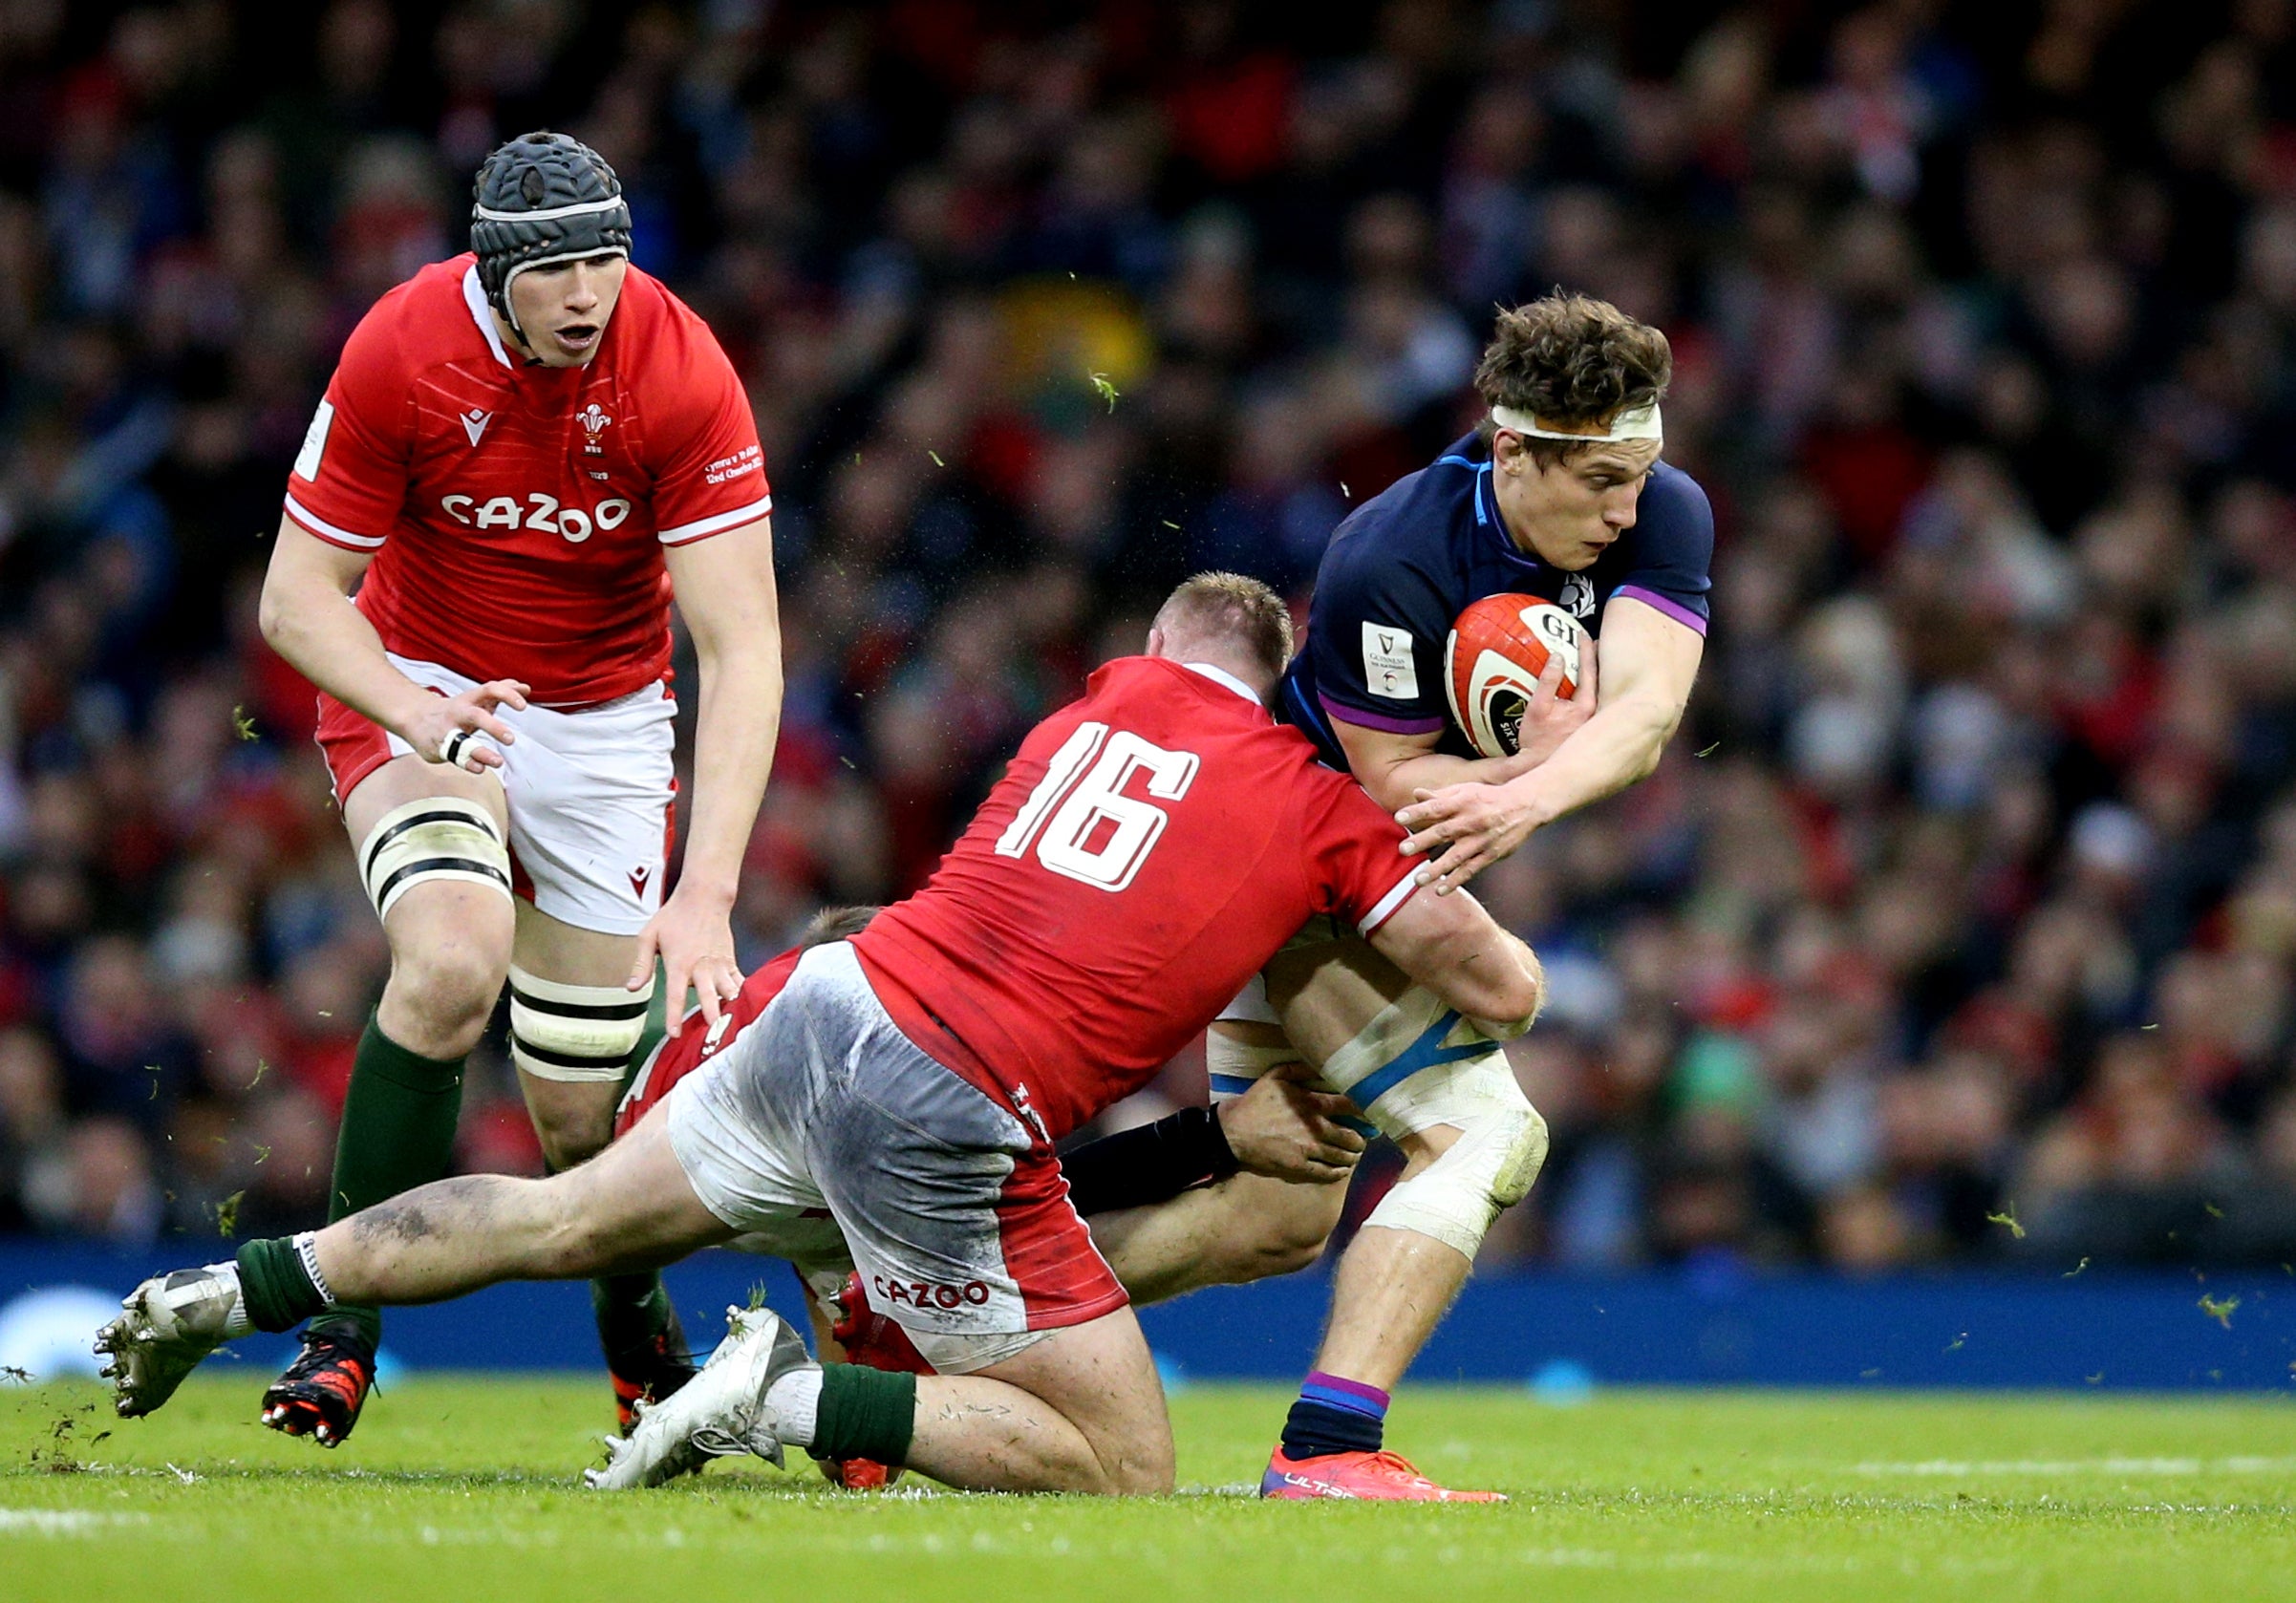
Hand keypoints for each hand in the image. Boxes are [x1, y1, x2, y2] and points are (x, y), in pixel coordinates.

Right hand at [400, 680, 529, 771]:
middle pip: (475, 716)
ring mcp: (447, 731)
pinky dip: (468, 763)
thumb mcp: (476, 698)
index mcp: (470, 699)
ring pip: (463, 741)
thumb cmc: (455, 709)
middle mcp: (458, 713)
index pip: (490, 690)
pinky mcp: (440, 748)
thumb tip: (525, 687)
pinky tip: (480, 768)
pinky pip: (454, 756)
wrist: (415, 717)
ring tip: (498, 762)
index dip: (507, 695)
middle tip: (510, 739)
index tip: (523, 705)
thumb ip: (501, 692)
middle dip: (493, 727)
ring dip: (482, 753)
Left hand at [631, 884, 741, 1035]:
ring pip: (728, 989)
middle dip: (712, 1014)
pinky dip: (742, 994)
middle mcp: (701, 966)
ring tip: (732, 1024)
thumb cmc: (673, 917)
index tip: (675, 1033)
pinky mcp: (729, 961)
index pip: (676, 995)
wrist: (704, 898)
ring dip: (730, 1007)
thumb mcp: (648, 936)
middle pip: (708, 995)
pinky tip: (743, 1008)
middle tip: (714, 1032)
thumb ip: (641, 965)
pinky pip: (739, 981)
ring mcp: (718, 964)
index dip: (675, 1015)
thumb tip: (631, 988)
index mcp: (679, 963)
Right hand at [1218, 1063, 1366, 1182]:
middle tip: (1365, 1137)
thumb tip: (1324, 1065)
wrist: (1234, 1132)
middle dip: (1362, 1138)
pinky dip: (1340, 1171)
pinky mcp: (1300, 1167)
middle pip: (1353, 1137)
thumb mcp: (1276, 1076)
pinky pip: (1328, 1173)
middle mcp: (1316, 1128)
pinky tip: (1342, 1168)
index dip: (1367, 1110)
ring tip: (1354, 1153)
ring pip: (1344, 1157)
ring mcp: (1309, 1150)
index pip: (1350, 1106)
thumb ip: (1301, 1069)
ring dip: (1353, 1155)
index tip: (1374, 1112)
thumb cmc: (1256, 1102)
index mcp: (1313, 1104)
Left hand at [1396, 777, 1550, 893]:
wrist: (1525, 806)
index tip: (1398, 817)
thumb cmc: (1488, 797)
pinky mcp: (1491, 855)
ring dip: (1437, 869)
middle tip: (1402, 850)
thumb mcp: (1465, 790)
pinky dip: (1456, 880)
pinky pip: (1471, 869)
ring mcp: (1481, 840)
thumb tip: (1415, 794)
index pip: (1436, 807)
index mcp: (1462, 802)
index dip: (1417, 812)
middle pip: (1444, 832)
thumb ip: (1440, 795)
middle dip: (1422, 841)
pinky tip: (1440, 890)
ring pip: (1456, 856)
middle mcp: (1471, 821)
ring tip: (1418, 880)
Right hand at [1514, 633, 1596, 766]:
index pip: (1590, 670)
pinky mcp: (1591, 728)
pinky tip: (1583, 683)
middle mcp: (1597, 713)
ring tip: (1592, 659)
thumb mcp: (1537, 707)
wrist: (1538, 767)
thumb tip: (1557, 657)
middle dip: (1597, 660)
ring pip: (1599, 690)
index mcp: (1586, 706)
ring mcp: (1595, 721)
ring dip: (1595, 673)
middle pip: (1601, 679)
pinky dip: (1592, 687)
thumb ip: (1548, 681)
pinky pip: (1594, 700)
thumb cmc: (1537, 740)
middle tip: (1595, 642)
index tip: (1583, 634)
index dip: (1586, 650)